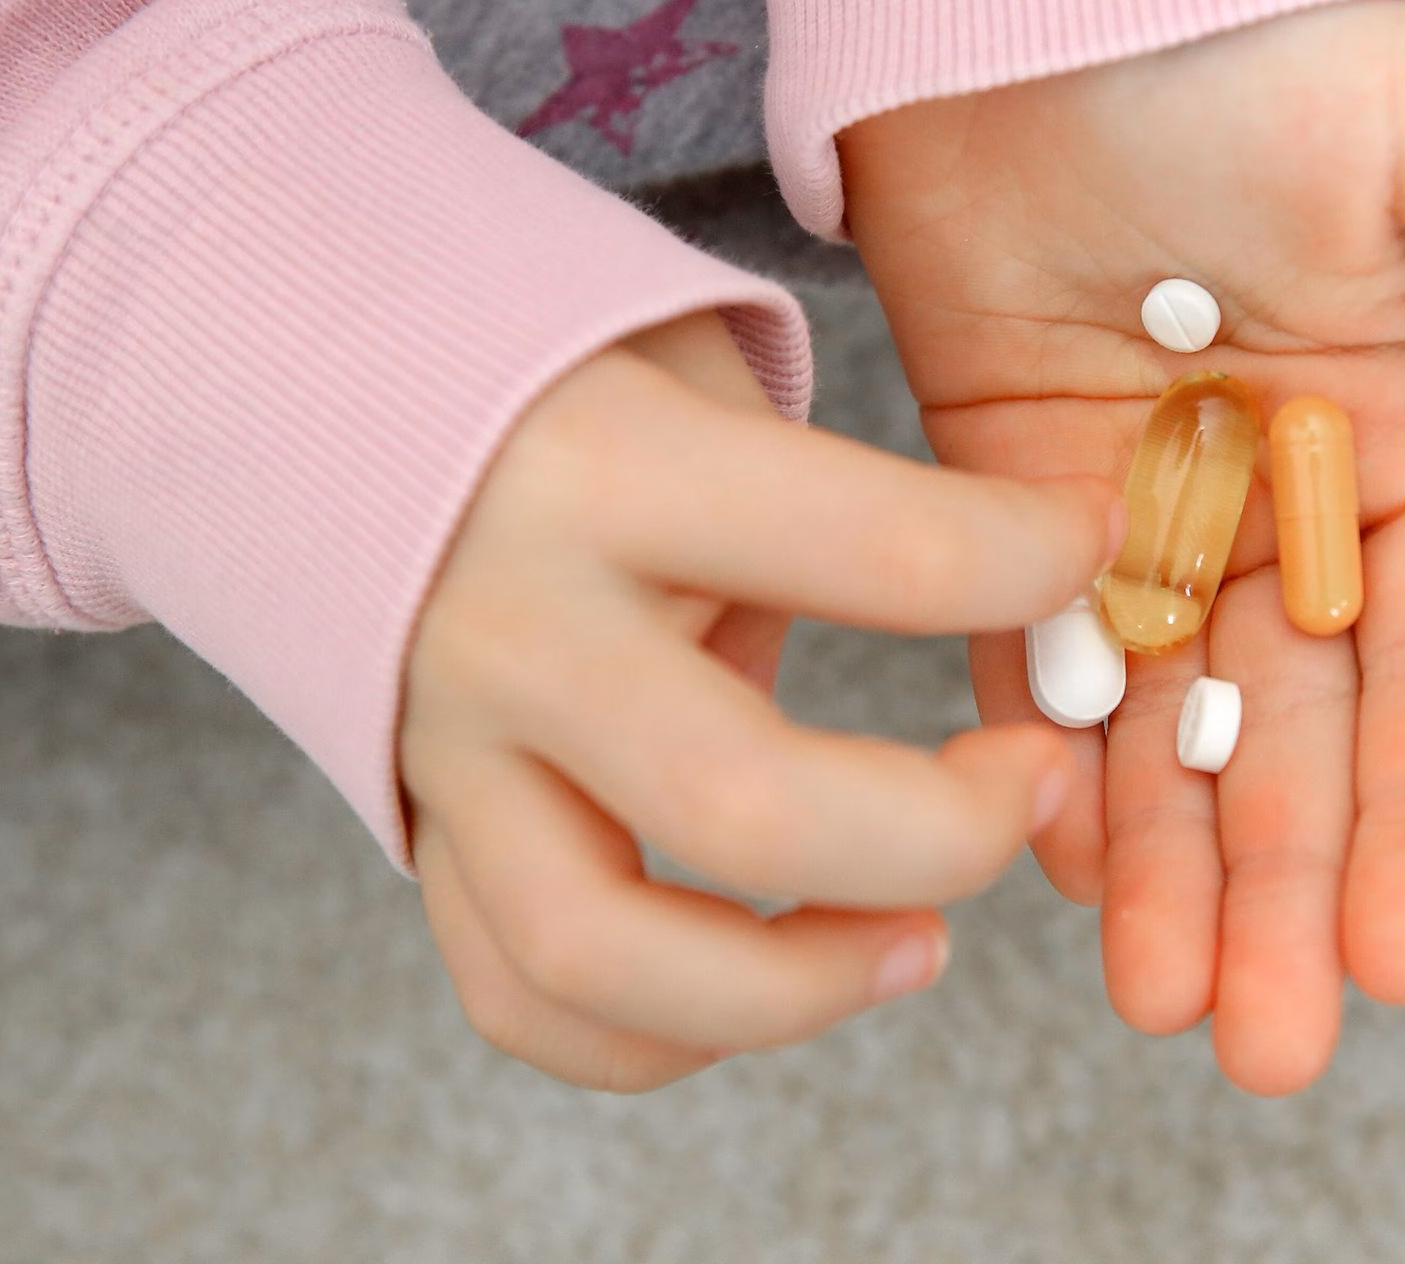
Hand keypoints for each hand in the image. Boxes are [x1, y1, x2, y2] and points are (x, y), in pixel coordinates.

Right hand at [399, 310, 1124, 1089]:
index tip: (1088, 555)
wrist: (317, 394)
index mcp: (604, 471)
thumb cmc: (556, 377)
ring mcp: (448, 750)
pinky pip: (523, 992)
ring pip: (601, 954)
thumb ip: (832, 492)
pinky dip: (658, 1034)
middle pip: (742, 806)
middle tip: (1032, 785)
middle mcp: (515, 627)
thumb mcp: (693, 369)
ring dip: (796, 988)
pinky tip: (774, 979)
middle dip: (941, 832)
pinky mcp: (424, 826)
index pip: (872, 548)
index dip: (1029, 563)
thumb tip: (1034, 594)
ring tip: (921, 943)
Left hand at [838, 0, 1404, 1095]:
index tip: (1404, 959)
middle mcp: (1279, 499)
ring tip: (1161, 1006)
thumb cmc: (1264, 42)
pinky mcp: (1005, 487)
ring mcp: (1140, 505)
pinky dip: (1036, 757)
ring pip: (1157, 724)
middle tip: (1263, 1045)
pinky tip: (1046, 867)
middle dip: (1279, 888)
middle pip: (1288, 732)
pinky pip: (1025, 650)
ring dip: (1161, 867)